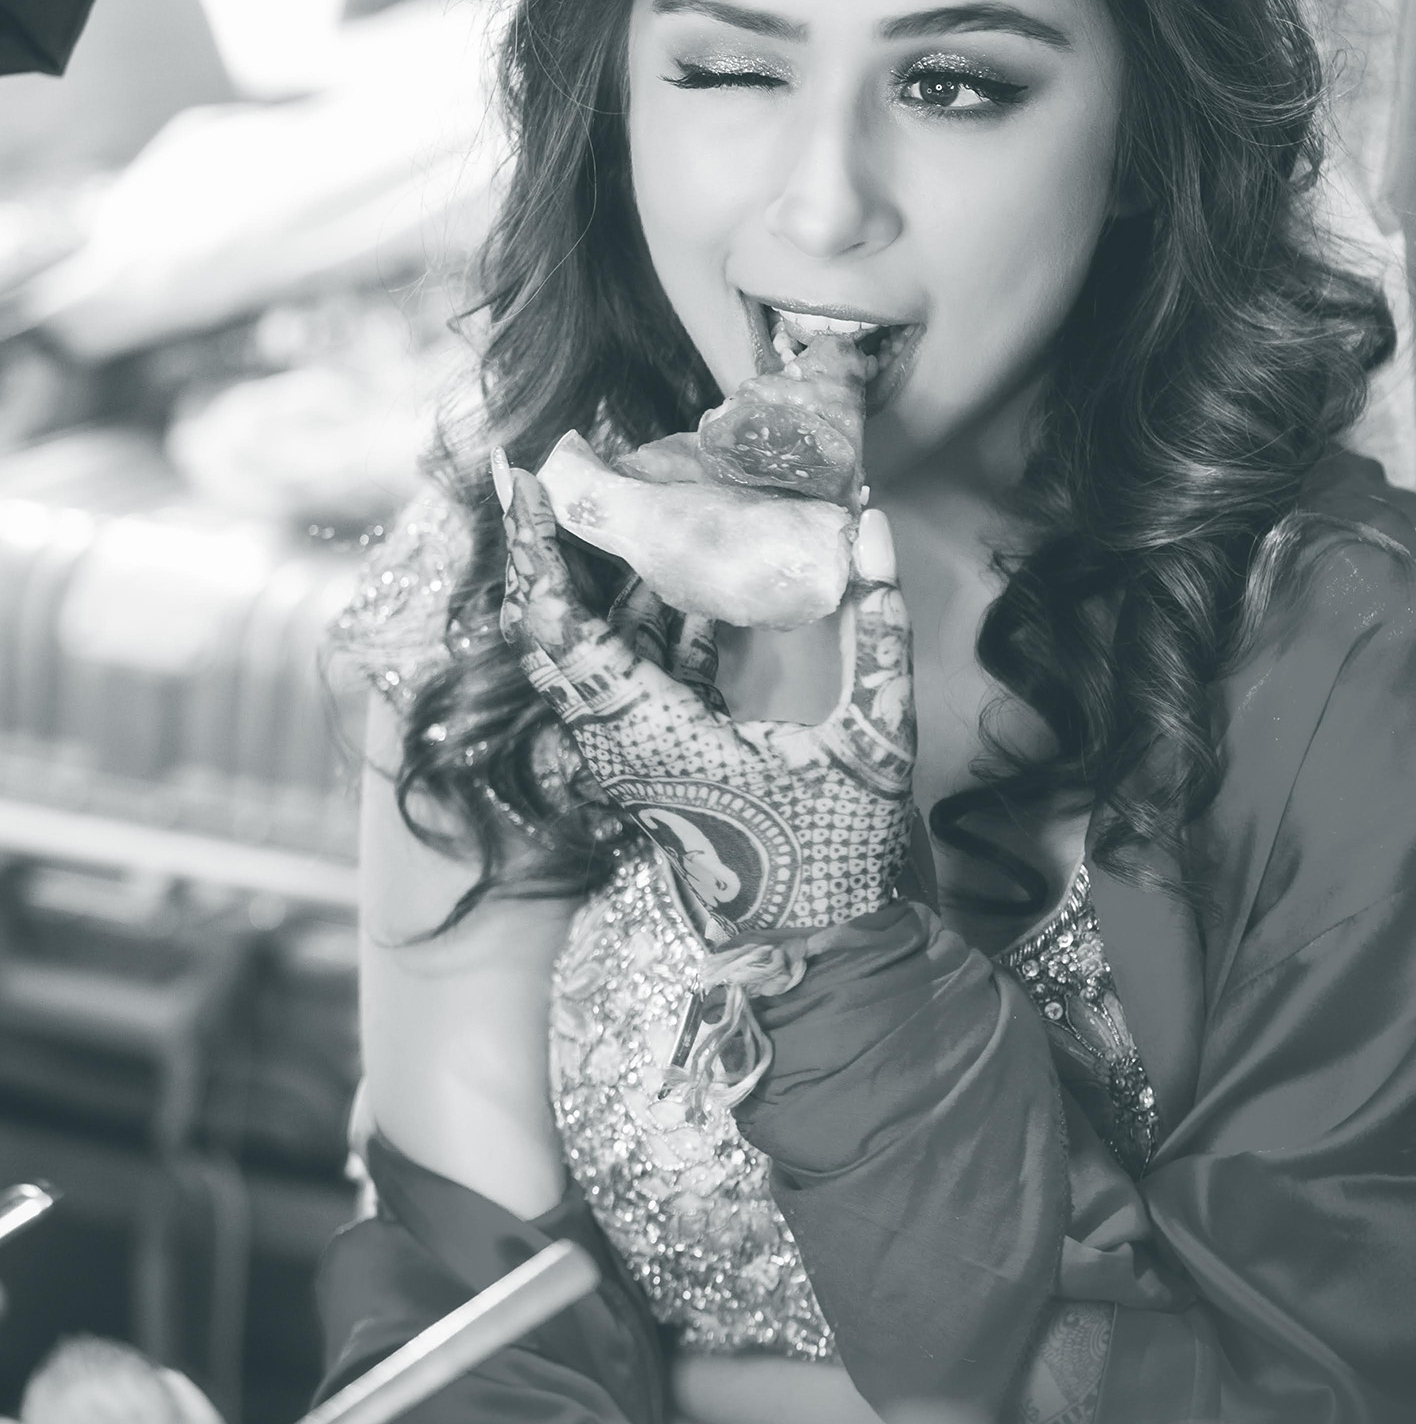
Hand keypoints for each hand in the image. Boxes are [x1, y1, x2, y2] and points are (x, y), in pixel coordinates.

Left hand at [493, 449, 916, 945]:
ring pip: (593, 650)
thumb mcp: (871, 739)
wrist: (813, 952)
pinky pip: (630, 674)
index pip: (561, 628)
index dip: (538, 549)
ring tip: (640, 503)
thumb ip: (879, 630)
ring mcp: (629, 755)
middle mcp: (618, 741)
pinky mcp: (652, 761)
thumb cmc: (837, 856)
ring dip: (611, 581)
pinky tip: (691, 575)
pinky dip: (649, 621)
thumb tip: (875, 527)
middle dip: (556, 549)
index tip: (529, 478)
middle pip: (556, 631)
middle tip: (568, 471)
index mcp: (650, 732)